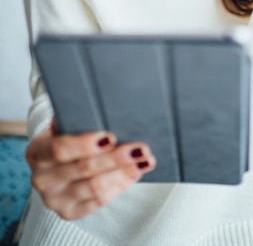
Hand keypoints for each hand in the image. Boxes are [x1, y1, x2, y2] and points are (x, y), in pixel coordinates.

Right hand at [26, 121, 155, 219]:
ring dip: (124, 173)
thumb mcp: (64, 124)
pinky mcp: (69, 212)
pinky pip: (99, 201)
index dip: (85, 144)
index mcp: (37, 152)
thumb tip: (101, 111)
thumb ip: (77, 118)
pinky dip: (121, 185)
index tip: (111, 136)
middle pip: (84, 168)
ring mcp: (55, 199)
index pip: (60, 149)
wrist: (56, 164)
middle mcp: (42, 179)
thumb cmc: (65, 137)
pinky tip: (135, 173)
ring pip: (95, 187)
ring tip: (144, 160)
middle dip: (116, 158)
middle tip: (140, 148)